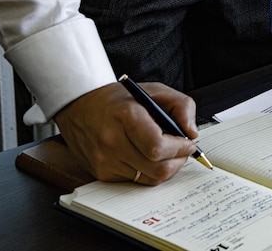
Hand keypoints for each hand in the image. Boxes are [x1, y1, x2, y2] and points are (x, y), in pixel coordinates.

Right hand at [54, 82, 198, 184]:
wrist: (79, 105)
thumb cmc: (119, 98)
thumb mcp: (154, 90)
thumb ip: (181, 105)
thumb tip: (192, 133)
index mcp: (126, 117)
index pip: (158, 147)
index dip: (179, 149)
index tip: (188, 143)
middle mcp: (112, 142)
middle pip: (157, 168)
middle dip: (178, 161)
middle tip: (182, 150)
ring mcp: (104, 160)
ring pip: (149, 178)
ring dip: (165, 168)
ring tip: (166, 152)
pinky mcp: (100, 173)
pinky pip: (135, 181)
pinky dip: (148, 172)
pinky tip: (147, 156)